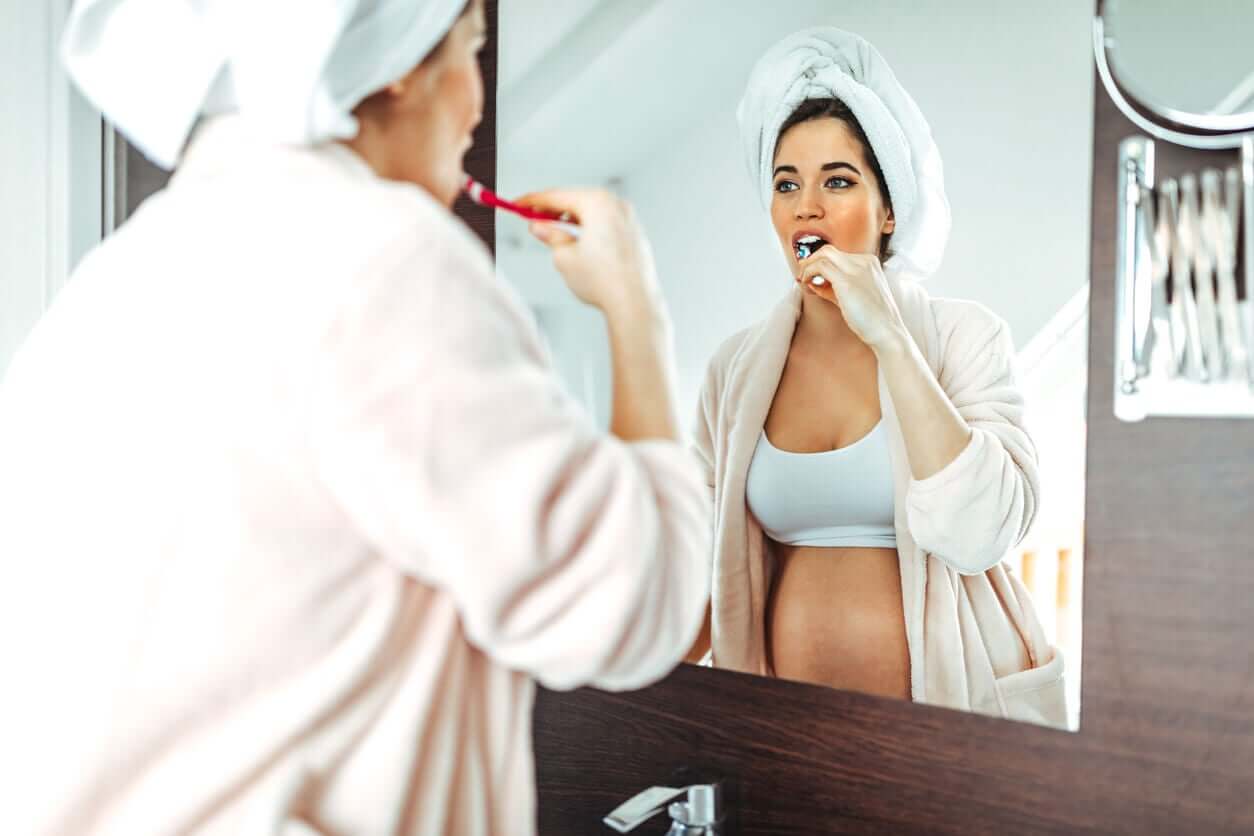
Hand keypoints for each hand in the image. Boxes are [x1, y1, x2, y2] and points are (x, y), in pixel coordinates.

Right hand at [516, 188, 661, 315]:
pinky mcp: (634, 234)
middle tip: (532, 218)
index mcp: (597, 203)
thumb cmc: (602, 280)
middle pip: (576, 200)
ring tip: (553, 231)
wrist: (634, 303)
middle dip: (552, 209)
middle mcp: (616, 204)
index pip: (557, 196)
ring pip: (592, 212)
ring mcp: (629, 218)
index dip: (533, 201)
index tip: (518, 204)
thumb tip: (539, 227)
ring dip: (570, 219)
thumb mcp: (564, 257)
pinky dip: (588, 227)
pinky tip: (578, 240)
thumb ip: (550, 235)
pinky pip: (605, 223)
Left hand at [796, 245, 908, 350]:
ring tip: (802, 279)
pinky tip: (807, 284)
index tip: (809, 275)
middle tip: (801, 274)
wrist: (887, 331)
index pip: (837, 255)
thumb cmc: (871, 319)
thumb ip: (832, 288)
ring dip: (807, 266)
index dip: (818, 263)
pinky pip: (820, 266)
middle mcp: (864, 262)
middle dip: (810, 260)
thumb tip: (812, 283)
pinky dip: (809, 272)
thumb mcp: (850, 297)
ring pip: (823, 254)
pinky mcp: (847, 280)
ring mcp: (856, 269)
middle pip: (828, 250)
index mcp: (868, 263)